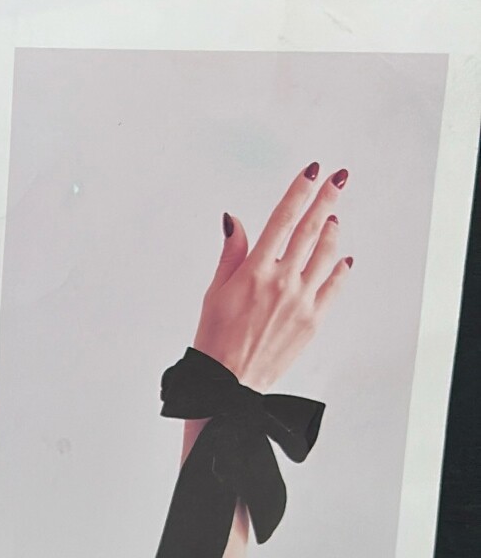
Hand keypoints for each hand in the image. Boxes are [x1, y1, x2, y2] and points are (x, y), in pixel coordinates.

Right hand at [192, 162, 352, 392]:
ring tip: (333, 220)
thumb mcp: (214, 293)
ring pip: (326, 254)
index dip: (298, 192)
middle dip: (326, 199)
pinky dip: (340, 269)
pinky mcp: (313, 320)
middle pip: (311, 229)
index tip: (310, 173)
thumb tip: (235, 220)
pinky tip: (342, 260)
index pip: (282, 220)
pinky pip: (333, 286)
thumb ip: (231, 253)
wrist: (228, 385)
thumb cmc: (214, 342)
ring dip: (331, 232)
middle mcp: (282, 281)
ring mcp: (301, 300)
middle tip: (338, 179)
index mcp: (254, 271)